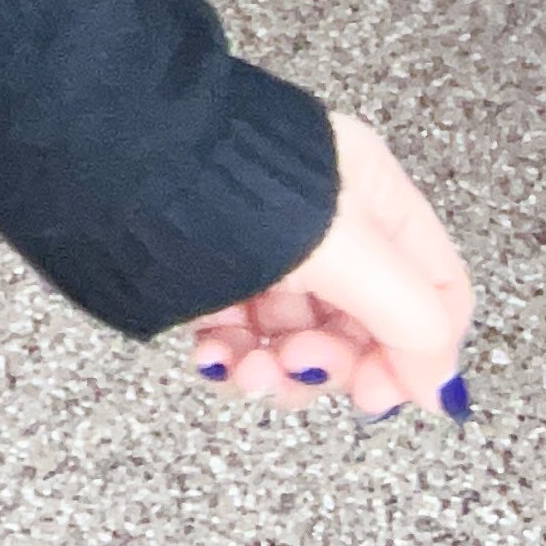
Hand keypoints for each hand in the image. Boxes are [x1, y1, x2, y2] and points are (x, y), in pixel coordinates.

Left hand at [185, 111, 471, 417]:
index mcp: (369, 193)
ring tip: (243, 369)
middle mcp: (323, 220)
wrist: (104, 151)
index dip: (419, 355)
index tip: (376, 393)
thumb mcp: (341, 248)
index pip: (436, 293)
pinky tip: (212, 358)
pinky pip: (244, 339)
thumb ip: (408, 318)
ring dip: (277, 374)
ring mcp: (265, 248)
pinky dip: (233, 361)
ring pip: (300, 342)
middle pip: (366, 328)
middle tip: (297, 368)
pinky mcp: (213, 272)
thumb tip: (441, 388)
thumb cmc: (217, 178)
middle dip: (331, 366)